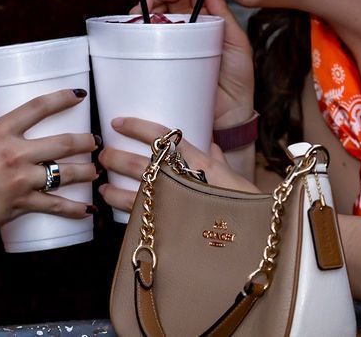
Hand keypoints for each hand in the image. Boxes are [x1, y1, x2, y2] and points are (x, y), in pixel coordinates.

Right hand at [0, 89, 99, 237]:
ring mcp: (20, 179)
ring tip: (95, 171)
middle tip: (95, 142)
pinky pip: (55, 205)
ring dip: (85, 172)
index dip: (62, 98)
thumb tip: (11, 132)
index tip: (79, 94)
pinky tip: (87, 209)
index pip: (38, 107)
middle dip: (85, 141)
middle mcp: (14, 152)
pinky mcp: (21, 203)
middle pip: (62, 142)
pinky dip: (74, 209)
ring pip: (64, 174)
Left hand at [97, 116, 258, 212]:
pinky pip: (139, 218)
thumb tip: (212, 145)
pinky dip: (122, 210)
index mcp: (201, 163)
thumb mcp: (234, 177)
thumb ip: (218, 159)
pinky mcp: (171, 228)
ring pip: (133, 193)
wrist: (258, 239)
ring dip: (112, 188)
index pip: (163, 137)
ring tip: (102, 185)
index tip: (118, 122)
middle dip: (117, 158)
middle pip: (140, 164)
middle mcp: (185, 181)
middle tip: (104, 155)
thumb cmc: (249, 206)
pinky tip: (112, 206)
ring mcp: (176, 205)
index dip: (137, 127)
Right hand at [131, 0, 254, 124]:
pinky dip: (137, 15)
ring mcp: (165, 37)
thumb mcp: (236, 41)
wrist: (227, 114)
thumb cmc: (235, 79)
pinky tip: (146, 11)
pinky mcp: (152, 52)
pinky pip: (138, 30)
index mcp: (203, 16)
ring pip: (152, 5)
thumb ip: (223, 13)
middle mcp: (182, 23)